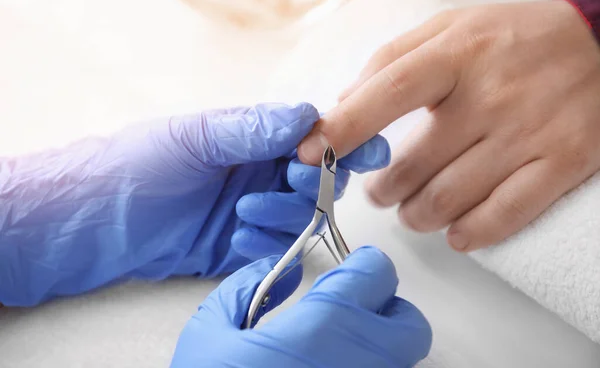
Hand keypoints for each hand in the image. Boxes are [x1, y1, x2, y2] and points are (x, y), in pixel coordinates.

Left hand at [0, 103, 389, 305]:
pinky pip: (276, 250)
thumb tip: (310, 114)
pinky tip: (234, 240)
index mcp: (251, 137)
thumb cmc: (134, 167)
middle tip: (289, 178)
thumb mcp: (194, 139)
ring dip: (285, 216)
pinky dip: (266, 247)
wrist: (92, 225)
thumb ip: (253, 129)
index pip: (314, 136)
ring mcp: (252, 211)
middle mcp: (258, 172)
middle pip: (319, 179)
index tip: (365, 151)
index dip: (345, 142)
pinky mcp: (240, 247)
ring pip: (302, 217)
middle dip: (313, 182)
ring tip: (243, 213)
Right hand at [171, 246, 431, 367]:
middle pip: (411, 324)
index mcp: (322, 328)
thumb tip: (285, 272)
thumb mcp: (209, 334)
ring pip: (401, 360)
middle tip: (349, 311)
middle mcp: (360, 363)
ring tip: (335, 350)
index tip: (348, 271)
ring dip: (379, 346)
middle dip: (387, 310)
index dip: (364, 266)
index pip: (377, 275)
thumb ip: (247, 288)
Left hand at [297, 0, 599, 250]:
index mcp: (458, 54)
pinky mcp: (562, 163)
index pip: (387, 91)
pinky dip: (468, 233)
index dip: (344, 128)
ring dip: (416, 214)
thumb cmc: (510, 38)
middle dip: (382, 189)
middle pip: (412, 164)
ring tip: (413, 207)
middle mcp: (492, 94)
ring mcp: (530, 132)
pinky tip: (455, 231)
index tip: (309, 153)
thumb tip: (343, 106)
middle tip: (380, 189)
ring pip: (448, 199)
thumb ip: (390, 60)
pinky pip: (502, 216)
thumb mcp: (449, 28)